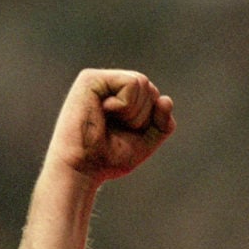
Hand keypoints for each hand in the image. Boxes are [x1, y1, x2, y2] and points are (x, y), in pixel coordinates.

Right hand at [47, 68, 175, 184]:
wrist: (82, 169)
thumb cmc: (109, 158)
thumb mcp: (146, 141)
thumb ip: (163, 123)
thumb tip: (165, 99)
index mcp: (121, 98)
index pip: (154, 97)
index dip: (150, 120)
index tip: (126, 133)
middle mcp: (110, 86)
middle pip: (150, 88)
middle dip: (142, 116)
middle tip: (116, 129)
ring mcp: (100, 80)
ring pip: (143, 83)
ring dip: (133, 112)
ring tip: (109, 121)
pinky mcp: (91, 79)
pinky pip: (132, 82)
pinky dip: (126, 104)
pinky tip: (105, 111)